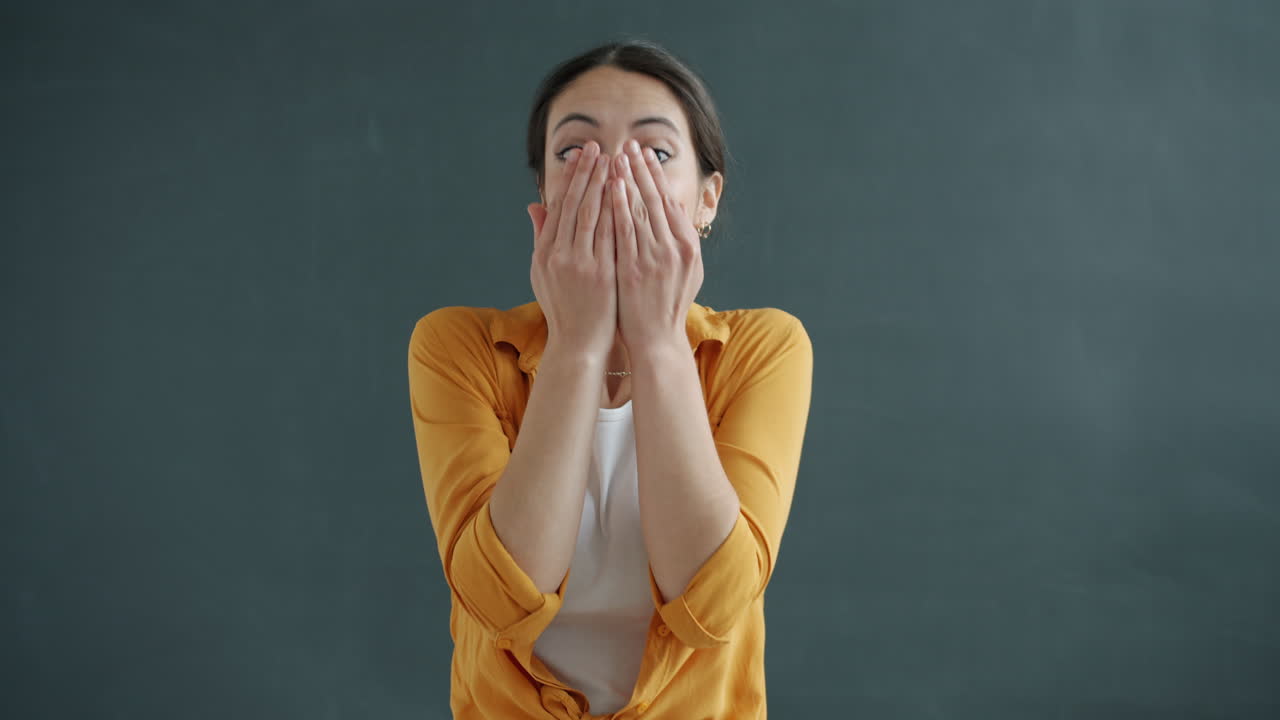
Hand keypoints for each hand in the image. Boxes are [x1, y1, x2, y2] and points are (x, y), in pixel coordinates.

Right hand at [527, 141, 617, 359]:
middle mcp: (560, 255)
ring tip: (612, 160)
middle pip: (575, 204)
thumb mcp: (543, 272)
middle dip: (586, 173)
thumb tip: (535, 205)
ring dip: (603, 184)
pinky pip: (612, 235)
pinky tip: (626, 192)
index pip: (559, 206)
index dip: (569, 178)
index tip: (579, 155)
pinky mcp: (603, 274)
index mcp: (545, 253)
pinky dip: (618, 211)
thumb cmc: (564, 307)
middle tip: (596, 146)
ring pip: (594, 215)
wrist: (579, 343)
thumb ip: (542, 237)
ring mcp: (582, 264)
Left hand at [611, 139, 703, 355]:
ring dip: (627, 180)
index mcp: (688, 247)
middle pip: (656, 199)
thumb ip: (679, 238)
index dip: (656, 177)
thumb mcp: (685, 271)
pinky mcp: (635, 269)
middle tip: (630, 144)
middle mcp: (676, 249)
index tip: (645, 155)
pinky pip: (624, 230)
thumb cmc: (666, 306)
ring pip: (640, 209)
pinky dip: (618, 206)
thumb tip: (671, 205)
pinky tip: (610, 186)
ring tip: (616, 156)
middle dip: (641, 169)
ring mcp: (656, 258)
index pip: (670, 202)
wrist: (657, 340)